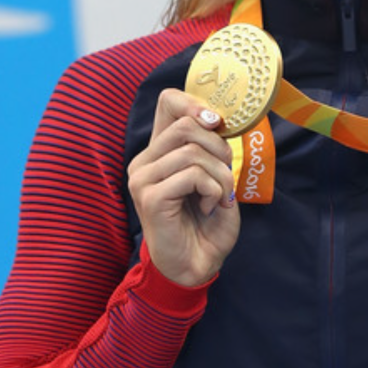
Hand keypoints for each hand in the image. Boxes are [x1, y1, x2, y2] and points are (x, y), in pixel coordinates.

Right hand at [128, 88, 240, 286]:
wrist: (196, 265)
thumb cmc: (207, 223)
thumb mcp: (215, 178)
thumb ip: (211, 149)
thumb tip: (216, 119)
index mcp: (159, 152)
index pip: (169, 102)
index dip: (196, 104)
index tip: (218, 124)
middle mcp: (145, 161)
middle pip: (186, 125)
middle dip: (219, 148)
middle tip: (224, 175)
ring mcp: (143, 179)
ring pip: (193, 152)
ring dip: (220, 175)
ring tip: (218, 197)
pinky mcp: (150, 197)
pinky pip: (193, 175)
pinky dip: (213, 190)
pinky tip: (208, 207)